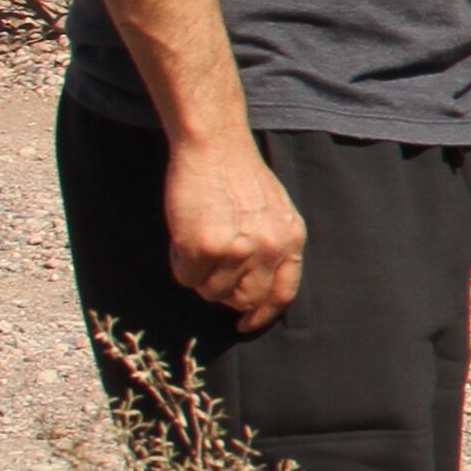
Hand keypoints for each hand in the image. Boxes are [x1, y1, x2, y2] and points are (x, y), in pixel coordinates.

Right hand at [166, 129, 305, 331]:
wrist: (215, 147)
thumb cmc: (239, 175)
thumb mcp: (275, 212)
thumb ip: (273, 247)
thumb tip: (257, 286)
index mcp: (291, 241)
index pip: (283, 294)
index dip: (262, 314)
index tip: (245, 324)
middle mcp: (270, 250)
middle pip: (244, 300)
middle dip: (224, 292)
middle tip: (209, 270)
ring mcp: (238, 251)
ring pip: (211, 292)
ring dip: (199, 275)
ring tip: (196, 242)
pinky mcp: (205, 248)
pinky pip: (186, 277)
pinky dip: (180, 264)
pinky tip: (183, 238)